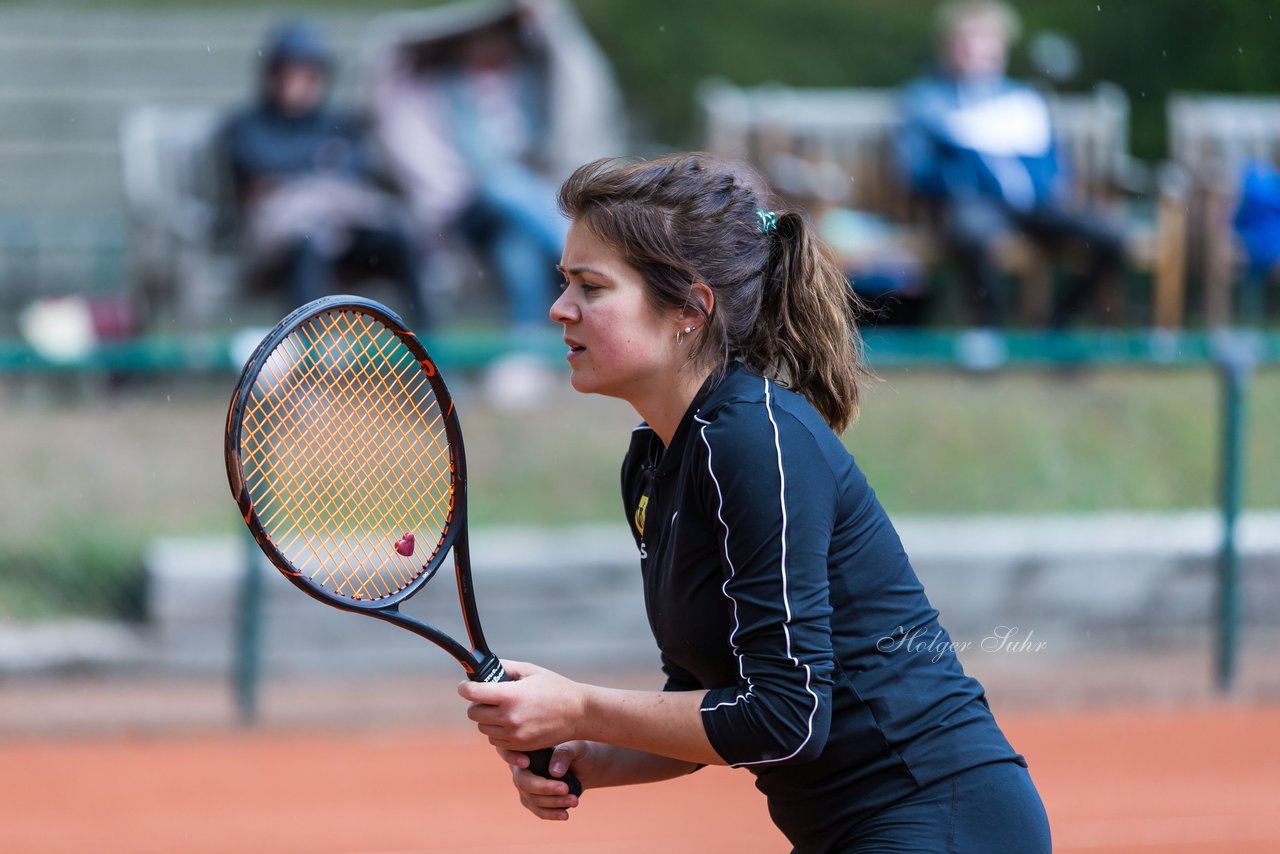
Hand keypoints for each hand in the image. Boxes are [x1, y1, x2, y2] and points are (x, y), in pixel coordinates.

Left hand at [457, 660, 586, 751]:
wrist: (579, 714)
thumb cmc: (555, 688)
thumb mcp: (530, 671)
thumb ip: (505, 668)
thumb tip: (484, 667)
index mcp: (510, 696)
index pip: (472, 693)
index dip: (465, 688)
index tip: (466, 686)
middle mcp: (509, 717)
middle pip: (473, 713)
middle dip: (477, 703)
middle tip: (487, 697)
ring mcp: (514, 735)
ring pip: (483, 728)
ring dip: (487, 718)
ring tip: (501, 709)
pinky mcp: (519, 746)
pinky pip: (495, 741)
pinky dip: (497, 731)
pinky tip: (510, 721)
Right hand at [496, 740, 596, 820]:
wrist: (583, 767)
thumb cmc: (575, 751)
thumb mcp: (574, 747)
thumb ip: (564, 754)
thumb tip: (554, 772)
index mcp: (524, 749)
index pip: (508, 751)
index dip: (512, 757)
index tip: (525, 762)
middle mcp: (519, 768)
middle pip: (522, 781)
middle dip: (544, 788)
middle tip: (564, 789)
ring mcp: (524, 786)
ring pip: (532, 799)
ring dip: (553, 802)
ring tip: (574, 801)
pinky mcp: (532, 801)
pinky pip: (538, 811)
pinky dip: (552, 814)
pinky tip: (564, 814)